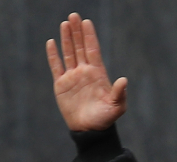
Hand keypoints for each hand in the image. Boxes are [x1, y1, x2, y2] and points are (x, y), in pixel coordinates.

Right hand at [47, 14, 127, 131]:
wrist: (89, 130)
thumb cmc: (105, 119)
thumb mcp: (116, 107)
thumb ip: (119, 93)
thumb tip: (124, 80)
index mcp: (98, 74)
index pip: (93, 50)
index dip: (90, 36)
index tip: (87, 22)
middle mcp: (85, 72)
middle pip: (80, 47)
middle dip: (77, 31)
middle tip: (74, 15)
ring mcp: (72, 77)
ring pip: (69, 53)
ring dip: (66, 38)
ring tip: (65, 23)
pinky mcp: (61, 85)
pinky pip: (56, 66)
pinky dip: (53, 55)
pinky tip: (51, 42)